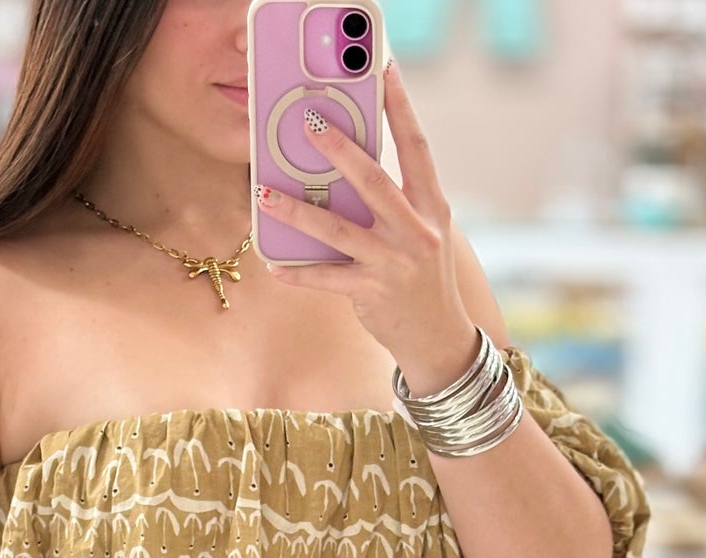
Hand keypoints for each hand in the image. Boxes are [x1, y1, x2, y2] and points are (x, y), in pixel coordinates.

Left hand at [261, 58, 475, 385]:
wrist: (440, 339)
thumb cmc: (423, 278)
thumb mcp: (422, 233)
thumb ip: (396, 202)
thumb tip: (349, 168)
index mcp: (432, 207)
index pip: (417, 148)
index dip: (402, 109)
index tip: (386, 72)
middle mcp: (417, 232)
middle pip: (374, 182)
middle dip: (340, 150)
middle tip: (310, 122)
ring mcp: (395, 264)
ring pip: (339, 230)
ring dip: (297, 211)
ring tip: (265, 193)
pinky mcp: (373, 294)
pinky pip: (327, 280)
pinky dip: (299, 274)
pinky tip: (274, 266)